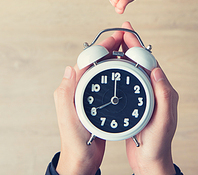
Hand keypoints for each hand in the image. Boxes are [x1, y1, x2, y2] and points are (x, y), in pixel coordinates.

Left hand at [54, 29, 124, 174]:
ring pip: (105, 71)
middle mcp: (82, 89)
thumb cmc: (75, 143)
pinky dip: (120, 74)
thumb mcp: (69, 119)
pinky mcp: (100, 103)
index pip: (89, 60)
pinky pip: (111, 83)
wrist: (82, 160)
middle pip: (98, 62)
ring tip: (131, 51)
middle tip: (127, 38)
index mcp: (74, 88)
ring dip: (118, 59)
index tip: (117, 37)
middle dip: (112, 48)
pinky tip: (131, 73)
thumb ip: (65, 94)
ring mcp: (91, 96)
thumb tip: (69, 68)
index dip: (103, 46)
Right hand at [120, 22, 178, 174]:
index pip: (149, 61)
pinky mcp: (138, 102)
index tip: (127, 32)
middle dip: (131, 44)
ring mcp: (146, 96)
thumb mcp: (163, 122)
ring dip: (125, 54)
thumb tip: (158, 70)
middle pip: (141, 61)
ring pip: (134, 69)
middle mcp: (156, 90)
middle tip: (121, 30)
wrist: (151, 161)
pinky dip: (121, 69)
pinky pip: (129, 80)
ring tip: (114, 42)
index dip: (137, 45)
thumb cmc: (158, 144)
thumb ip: (163, 96)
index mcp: (163, 91)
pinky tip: (112, 66)